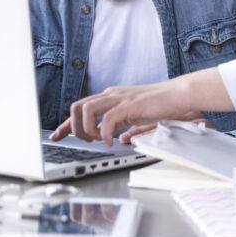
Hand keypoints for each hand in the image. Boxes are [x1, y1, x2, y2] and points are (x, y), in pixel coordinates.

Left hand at [49, 69, 232, 145]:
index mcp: (109, 97)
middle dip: (74, 127)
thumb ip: (125, 125)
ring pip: (86, 109)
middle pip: (76, 107)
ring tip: (97, 140)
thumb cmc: (159, 105)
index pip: (80, 108)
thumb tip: (120, 138)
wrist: (178, 95)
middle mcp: (110, 95)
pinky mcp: (129, 105)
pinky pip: (108, 118)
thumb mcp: (136, 116)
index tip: (57, 136)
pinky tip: (112, 141)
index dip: (66, 124)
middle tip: (86, 141)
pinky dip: (104, 132)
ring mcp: (119, 98)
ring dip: (87, 129)